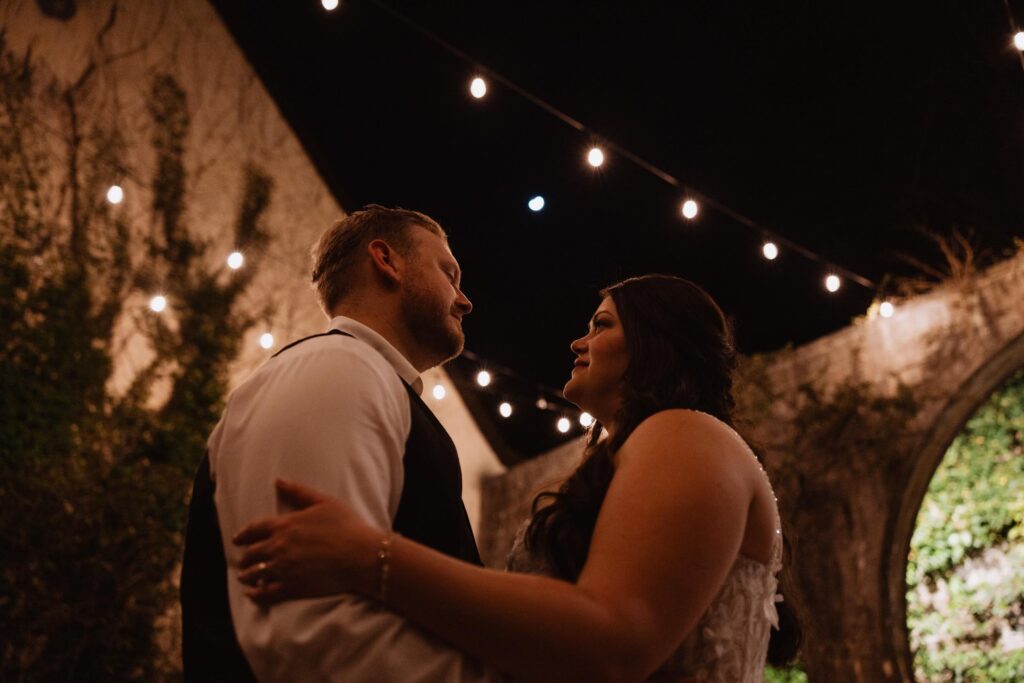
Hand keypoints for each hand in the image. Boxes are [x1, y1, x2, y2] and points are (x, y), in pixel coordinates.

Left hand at [232, 479, 380, 604]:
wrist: (361, 556)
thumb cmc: (347, 526)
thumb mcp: (324, 502)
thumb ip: (298, 492)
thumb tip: (278, 481)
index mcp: (286, 525)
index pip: (255, 529)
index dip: (243, 535)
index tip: (237, 540)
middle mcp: (279, 547)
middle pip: (251, 554)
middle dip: (245, 558)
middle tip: (243, 561)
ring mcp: (284, 569)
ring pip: (255, 574)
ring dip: (246, 576)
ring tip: (244, 578)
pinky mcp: (292, 588)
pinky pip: (266, 594)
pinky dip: (255, 595)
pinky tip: (253, 594)